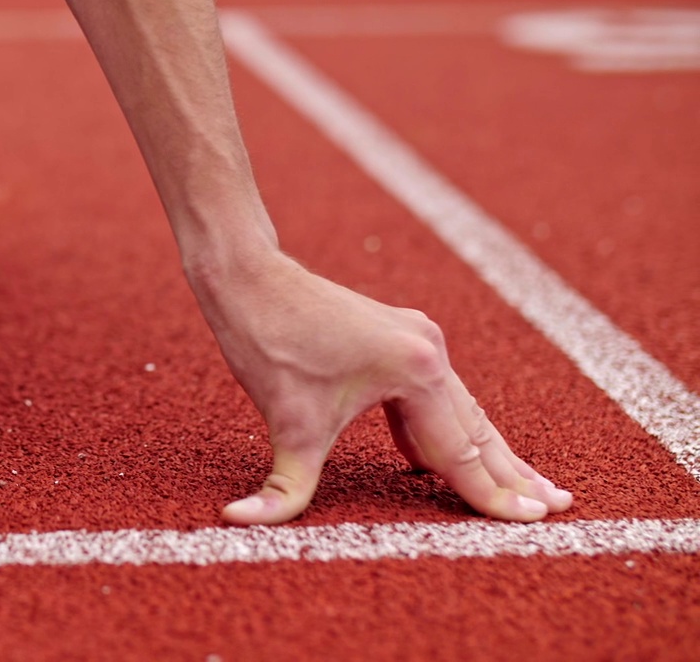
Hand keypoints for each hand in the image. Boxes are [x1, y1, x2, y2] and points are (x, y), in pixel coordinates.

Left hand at [187, 247, 573, 524]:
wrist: (249, 279)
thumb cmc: (268, 344)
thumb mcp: (284, 426)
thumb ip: (281, 488)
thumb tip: (242, 521)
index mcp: (416, 372)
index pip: (461, 452)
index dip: (494, 494)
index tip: (533, 522)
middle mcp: (429, 350)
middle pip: (477, 428)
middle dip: (514, 472)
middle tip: (559, 505)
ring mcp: (418, 337)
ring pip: (461, 408)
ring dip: (486, 449)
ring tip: (525, 484)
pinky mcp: (400, 335)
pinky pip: (434, 393)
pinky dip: (444, 426)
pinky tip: (436, 460)